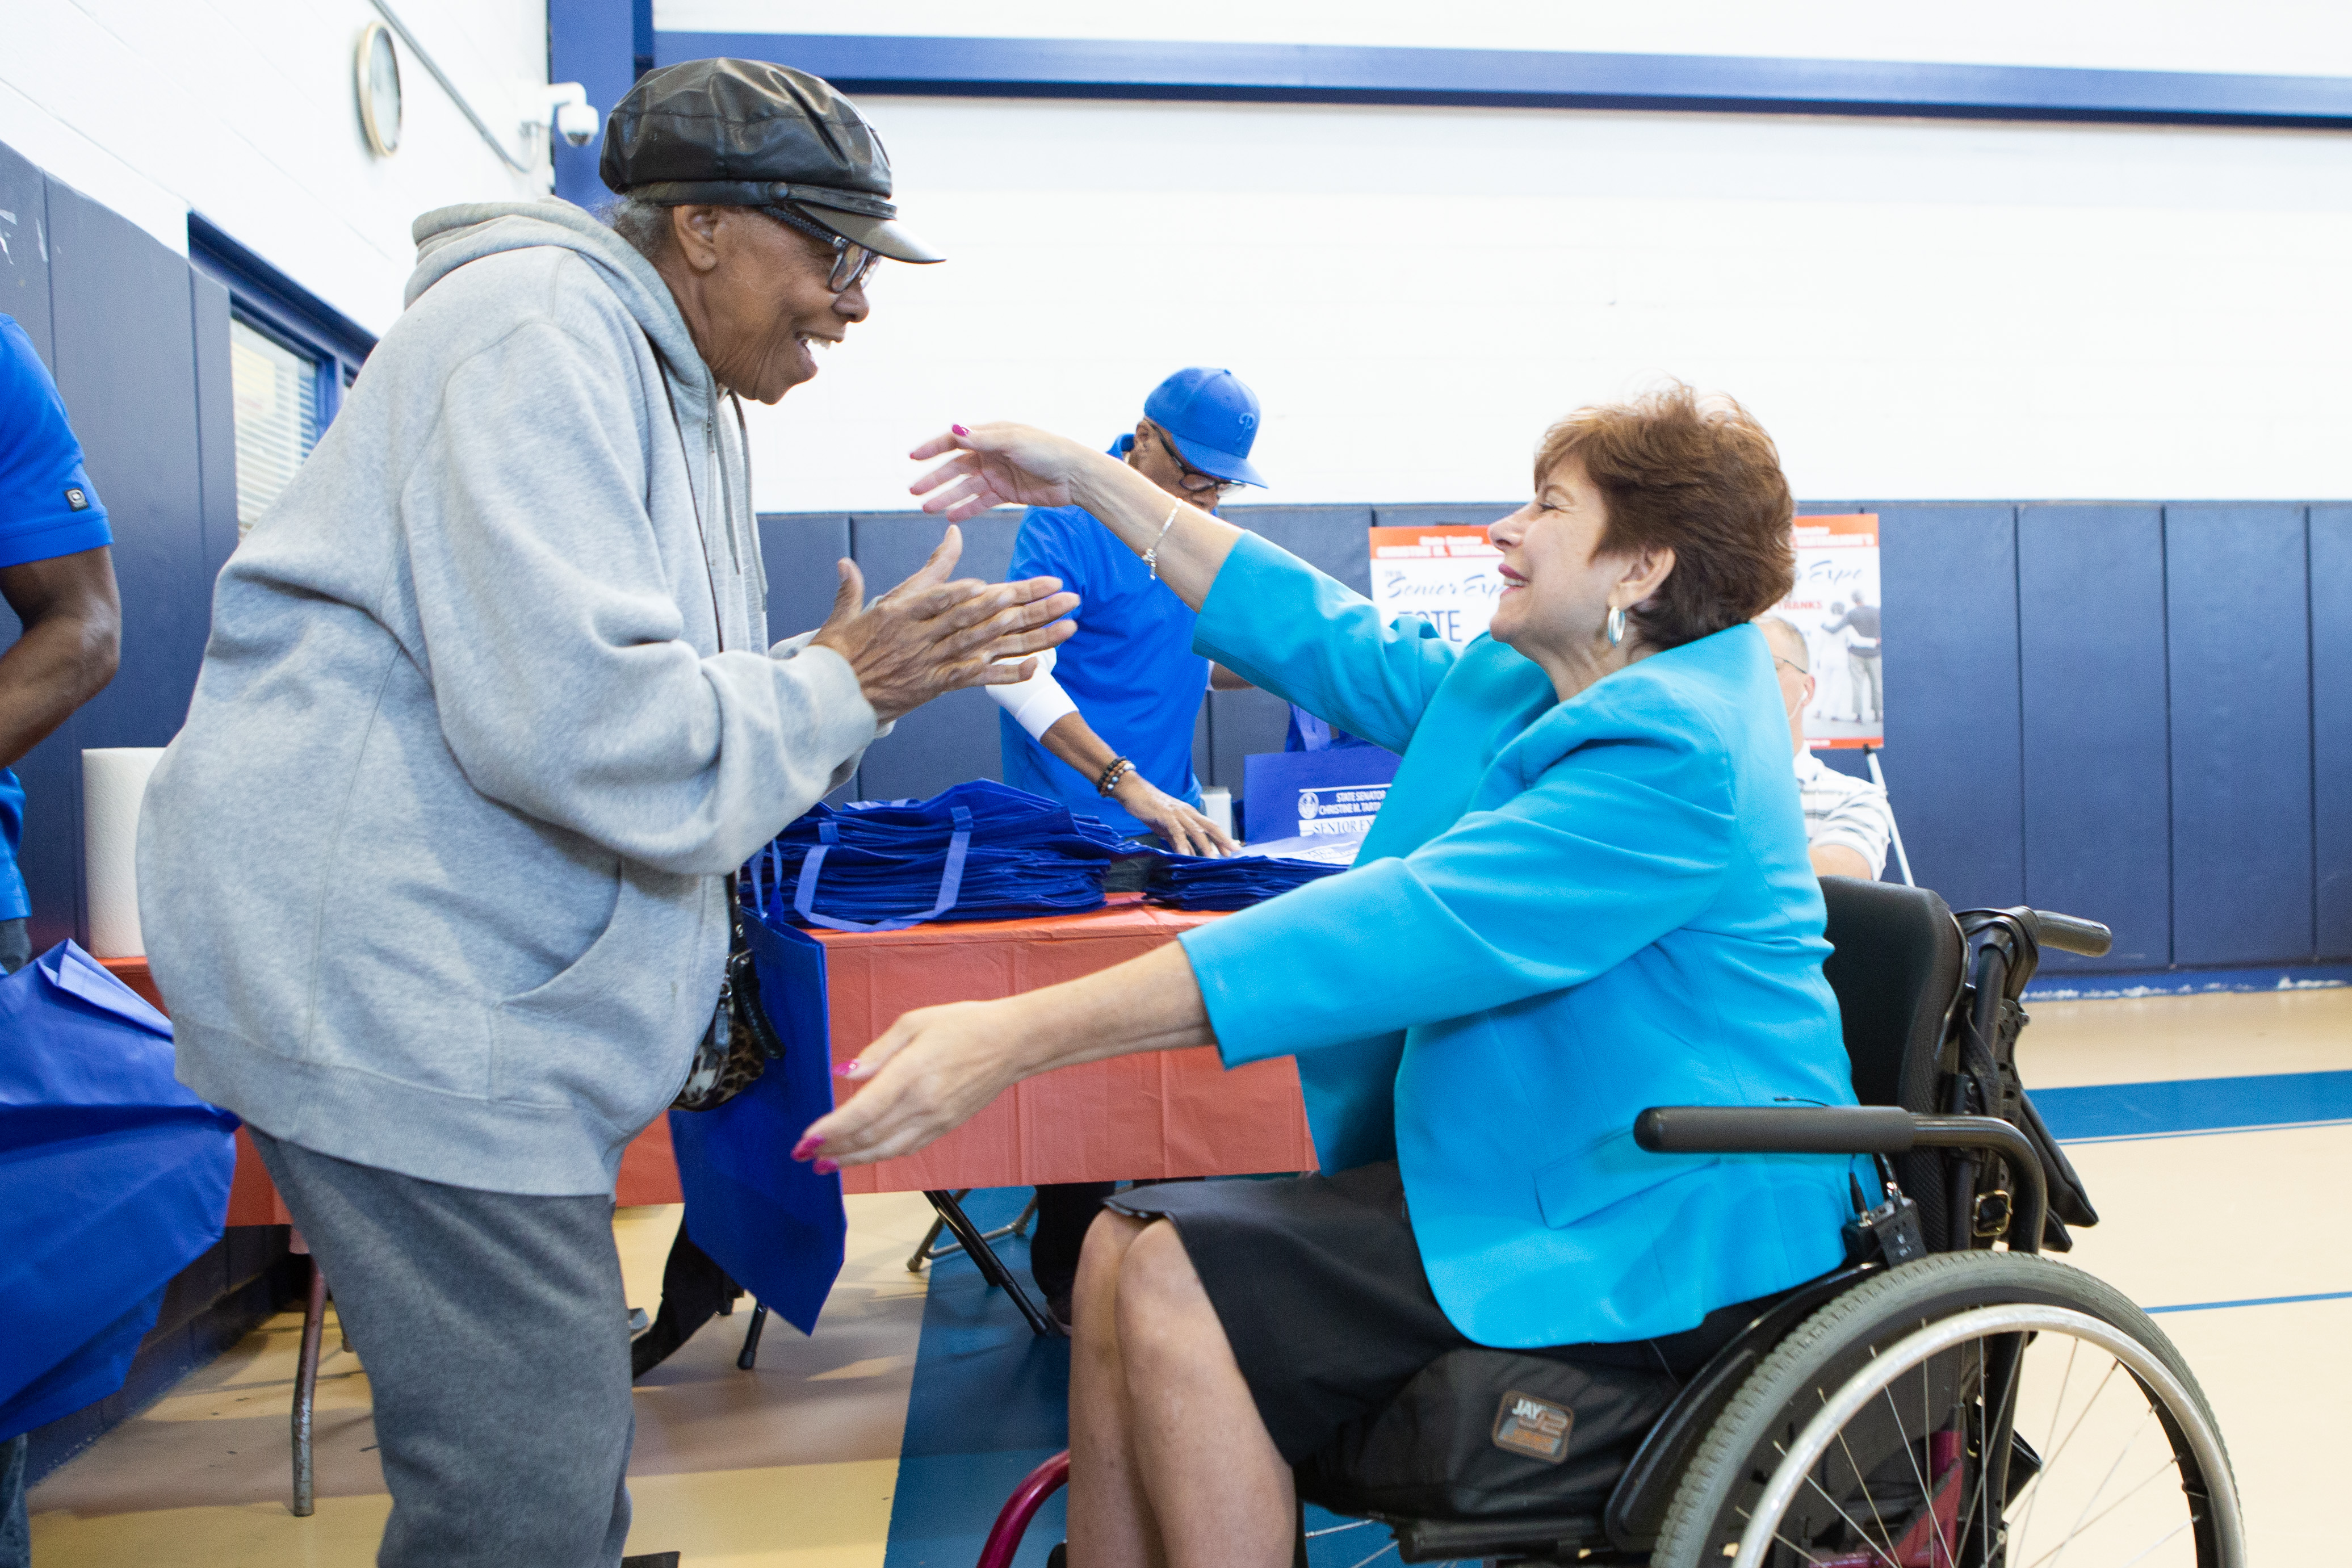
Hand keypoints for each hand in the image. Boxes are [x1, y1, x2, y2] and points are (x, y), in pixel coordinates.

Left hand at [794, 998, 1033, 1167]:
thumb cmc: (964, 1025)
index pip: (862, 1111)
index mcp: (912, 1074)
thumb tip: (846, 1073)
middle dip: (832, 1150)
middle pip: (869, 1137)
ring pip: (886, 1150)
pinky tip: (863, 1155)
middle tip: (803, 1155)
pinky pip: (906, 1148)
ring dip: (852, 1160)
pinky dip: (880, 1156)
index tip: (805, 1140)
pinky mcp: (945, 1126)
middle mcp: (923, 1104)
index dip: (830, 1130)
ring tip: (825, 1165)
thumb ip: (878, 1052)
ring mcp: (936, 1120)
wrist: (1013, 1043)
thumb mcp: (915, 1022)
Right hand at [809, 525, 1079, 723]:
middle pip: (981, 614)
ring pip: (987, 642)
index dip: (982, 589)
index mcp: (900, 611)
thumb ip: (853, 585)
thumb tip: (846, 561)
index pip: (947, 595)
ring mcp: (930, 661)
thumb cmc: (834, 656)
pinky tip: (1036, 667)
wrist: (825, 699)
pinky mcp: (934, 686)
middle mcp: (920, 634)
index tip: (1014, 584)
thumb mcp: (845, 614)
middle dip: (1026, 602)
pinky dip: (1007, 672)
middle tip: (1061, 591)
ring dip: (1030, 634)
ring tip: (1065, 623)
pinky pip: (976, 677)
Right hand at [907, 424, 1119, 521]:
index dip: (932, 448)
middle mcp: (991, 454)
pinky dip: (966, 509)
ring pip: (965, 487)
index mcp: (991, 435)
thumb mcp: (1013, 441)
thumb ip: (983, 439)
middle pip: (955, 467)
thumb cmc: (1048, 451)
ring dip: (945, 497)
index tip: (912, 457)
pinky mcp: (1007, 493)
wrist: (1076, 476)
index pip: (954, 441)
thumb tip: (954, 430)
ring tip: (926, 509)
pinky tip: (950, 517)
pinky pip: (980, 502)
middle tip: (913, 492)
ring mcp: (998, 474)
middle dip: (934, 479)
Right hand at [1115, 775, 1234, 856]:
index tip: (1232, 851)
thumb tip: (1188, 855)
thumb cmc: (1151, 809)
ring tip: (1212, 858)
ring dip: (1205, 844)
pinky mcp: (1165, 814)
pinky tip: (1184, 854)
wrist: (1133, 791)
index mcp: (1190, 815)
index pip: (1211, 827)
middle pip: (1210, 826)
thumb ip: (1178, 841)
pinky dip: (1181, 843)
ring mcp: (1177, 813)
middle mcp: (1188, 813)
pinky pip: (1176, 830)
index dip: (1222, 839)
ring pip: (1196, 830)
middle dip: (1223, 839)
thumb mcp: (1167, 828)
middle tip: (1234, 852)